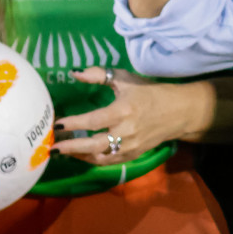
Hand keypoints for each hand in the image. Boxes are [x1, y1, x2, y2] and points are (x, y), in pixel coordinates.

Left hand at [52, 67, 211, 164]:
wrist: (179, 112)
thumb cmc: (149, 92)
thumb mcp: (125, 79)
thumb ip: (99, 75)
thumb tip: (73, 72)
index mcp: (124, 110)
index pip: (93, 121)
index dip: (73, 124)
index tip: (57, 124)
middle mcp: (126, 131)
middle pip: (94, 145)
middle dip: (71, 147)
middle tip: (52, 147)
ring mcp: (130, 146)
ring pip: (99, 157)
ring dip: (79, 155)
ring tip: (63, 151)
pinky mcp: (133, 155)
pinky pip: (108, 161)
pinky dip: (91, 159)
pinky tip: (80, 153)